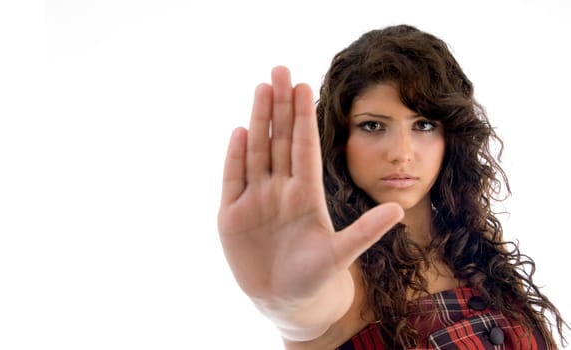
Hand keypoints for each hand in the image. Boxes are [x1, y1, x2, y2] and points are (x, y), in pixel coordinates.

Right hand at [217, 66, 402, 339]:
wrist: (284, 300)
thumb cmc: (315, 276)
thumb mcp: (340, 254)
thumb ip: (365, 231)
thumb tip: (399, 207)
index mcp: (306, 194)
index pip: (304, 146)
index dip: (304, 117)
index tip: (306, 86)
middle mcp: (280, 189)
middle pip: (278, 139)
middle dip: (279, 105)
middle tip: (279, 69)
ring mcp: (255, 199)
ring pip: (256, 151)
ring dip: (258, 120)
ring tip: (261, 87)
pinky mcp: (231, 215)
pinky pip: (232, 178)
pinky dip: (234, 156)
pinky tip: (239, 131)